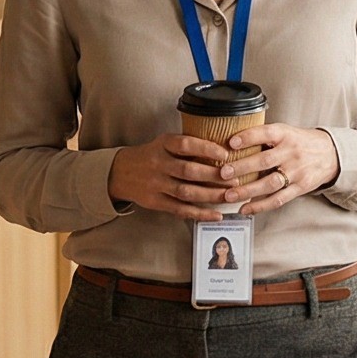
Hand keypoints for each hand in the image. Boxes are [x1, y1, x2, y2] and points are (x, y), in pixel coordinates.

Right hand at [107, 134, 234, 221]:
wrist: (121, 172)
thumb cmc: (153, 155)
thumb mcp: (165, 142)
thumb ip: (188, 145)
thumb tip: (224, 149)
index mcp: (163, 145)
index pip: (186, 145)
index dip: (207, 149)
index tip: (225, 154)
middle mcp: (158, 164)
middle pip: (188, 171)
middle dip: (214, 176)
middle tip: (235, 179)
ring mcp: (156, 184)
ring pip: (186, 192)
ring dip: (211, 196)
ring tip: (230, 196)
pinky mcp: (155, 202)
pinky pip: (180, 209)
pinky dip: (199, 213)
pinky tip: (216, 215)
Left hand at [215, 124, 342, 213]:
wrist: (330, 154)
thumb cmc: (300, 142)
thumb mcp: (286, 132)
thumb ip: (264, 137)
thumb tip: (230, 143)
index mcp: (286, 135)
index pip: (266, 133)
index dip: (248, 137)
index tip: (231, 142)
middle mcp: (292, 152)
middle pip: (265, 161)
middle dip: (242, 168)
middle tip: (223, 174)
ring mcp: (297, 171)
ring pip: (270, 183)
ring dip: (248, 190)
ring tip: (229, 195)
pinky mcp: (300, 187)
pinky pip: (278, 199)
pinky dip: (260, 206)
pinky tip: (245, 208)